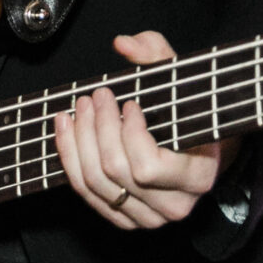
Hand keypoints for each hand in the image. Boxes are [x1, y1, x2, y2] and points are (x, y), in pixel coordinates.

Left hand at [49, 31, 227, 229]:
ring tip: (79, 108)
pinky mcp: (124, 219)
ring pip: (95, 182)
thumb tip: (124, 44)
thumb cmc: (187, 110)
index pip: (148, 167)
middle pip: (116, 171)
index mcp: (198, 177)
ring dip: (79, 139)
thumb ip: (156, 54)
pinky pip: (85, 193)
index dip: (129, 133)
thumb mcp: (181, 78)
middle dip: (99, 126)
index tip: (129, 103)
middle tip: (96, 95)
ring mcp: (148, 217)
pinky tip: (65, 128)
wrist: (193, 149)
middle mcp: (174, 206)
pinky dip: (69, 157)